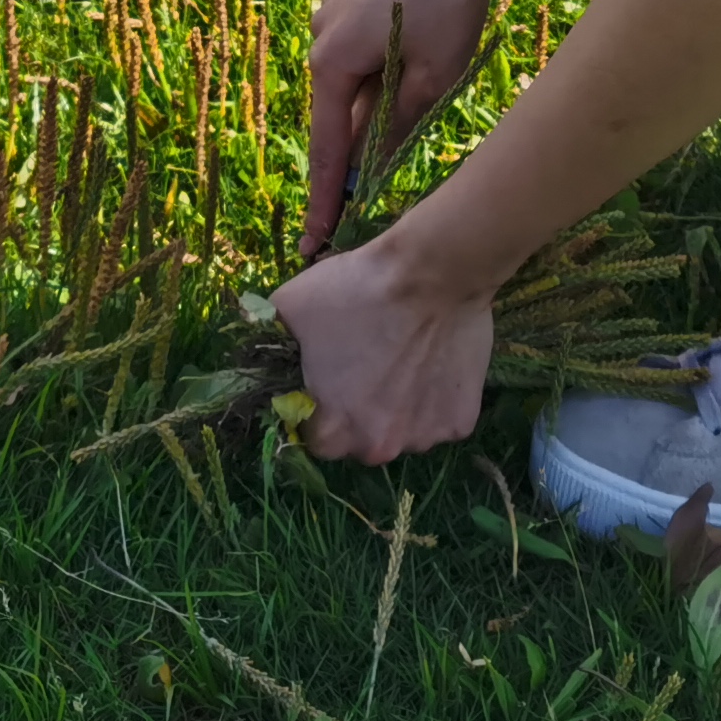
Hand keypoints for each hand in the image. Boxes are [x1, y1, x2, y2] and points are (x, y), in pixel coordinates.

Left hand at [271, 237, 494, 463]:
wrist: (432, 271)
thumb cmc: (356, 290)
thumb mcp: (288, 308)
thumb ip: (267, 343)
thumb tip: (259, 356)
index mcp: (331, 433)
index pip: (314, 437)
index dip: (317, 405)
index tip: (328, 375)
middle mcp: (377, 448)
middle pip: (360, 439)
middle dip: (359, 410)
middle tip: (367, 362)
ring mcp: (424, 438)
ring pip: (402, 430)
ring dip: (399, 407)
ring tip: (404, 356)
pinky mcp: (461, 422)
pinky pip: (439, 418)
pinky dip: (435, 398)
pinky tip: (433, 360)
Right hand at [302, 0, 506, 256]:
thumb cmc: (450, 0)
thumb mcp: (433, 77)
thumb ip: (397, 127)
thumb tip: (375, 171)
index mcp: (331, 62)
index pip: (325, 149)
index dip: (325, 200)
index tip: (315, 243)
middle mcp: (319, 35)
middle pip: (338, 110)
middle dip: (358, 146)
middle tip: (372, 191)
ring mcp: (331, 8)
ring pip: (353, 76)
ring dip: (378, 95)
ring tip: (424, 83)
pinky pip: (361, 43)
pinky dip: (381, 62)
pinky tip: (417, 46)